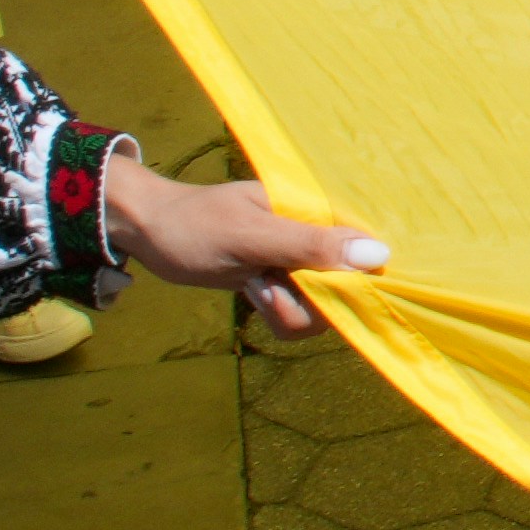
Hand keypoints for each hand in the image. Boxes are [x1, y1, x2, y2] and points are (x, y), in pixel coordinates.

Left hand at [92, 149, 383, 342]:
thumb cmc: (196, 224)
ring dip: (285, 310)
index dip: (355, 280)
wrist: (150, 231)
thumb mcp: (252, 235)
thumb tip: (379, 255)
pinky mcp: (284, 283)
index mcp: (322, 213)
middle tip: (264, 284)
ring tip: (253, 285)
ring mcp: (302, 263)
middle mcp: (320, 238)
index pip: (367, 251)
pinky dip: (276, 315)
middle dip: (305, 301)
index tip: (309, 286)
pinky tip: (251, 292)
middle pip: (346, 291)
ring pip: (322, 310)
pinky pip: (300, 316)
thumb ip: (310, 245)